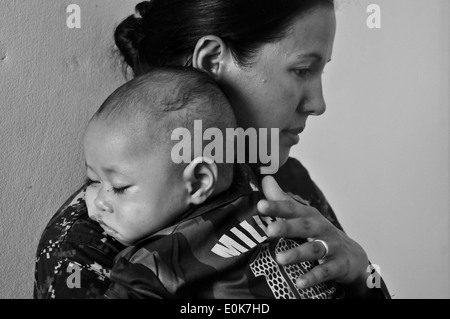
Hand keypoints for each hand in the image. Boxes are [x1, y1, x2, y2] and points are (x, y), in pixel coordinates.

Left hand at [257, 176, 370, 295]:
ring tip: (280, 259)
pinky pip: (325, 272)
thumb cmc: (319, 233)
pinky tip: (300, 282)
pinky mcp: (338, 266)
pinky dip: (313, 277)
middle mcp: (320, 228)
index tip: (260, 205)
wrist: (352, 257)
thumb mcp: (303, 216)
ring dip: (297, 254)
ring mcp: (331, 247)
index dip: (277, 206)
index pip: (292, 208)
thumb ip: (283, 200)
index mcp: (309, 216)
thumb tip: (266, 179)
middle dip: (287, 227)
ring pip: (314, 249)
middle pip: (304, 226)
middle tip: (269, 229)